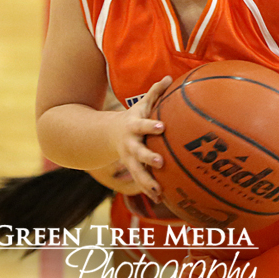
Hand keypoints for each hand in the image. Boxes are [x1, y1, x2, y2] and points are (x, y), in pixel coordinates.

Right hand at [107, 76, 170, 202]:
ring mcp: (129, 160)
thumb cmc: (133, 118)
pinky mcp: (132, 170)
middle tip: (161, 161)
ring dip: (148, 182)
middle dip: (149, 157)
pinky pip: (141, 182)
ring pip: (138, 172)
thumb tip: (171, 77)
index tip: (162, 127)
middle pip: (139, 152)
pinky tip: (162, 200)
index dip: (151, 126)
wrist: (108, 135)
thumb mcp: (141, 105)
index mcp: (134, 127)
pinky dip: (149, 191)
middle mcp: (130, 145)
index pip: (143, 125)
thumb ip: (155, 92)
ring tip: (159, 191)